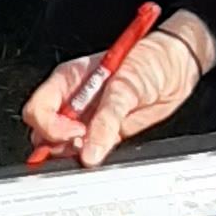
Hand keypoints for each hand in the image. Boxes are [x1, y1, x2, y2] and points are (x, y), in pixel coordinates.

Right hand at [21, 15, 208, 166]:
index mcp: (67, 80)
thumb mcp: (124, 86)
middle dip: (59, 143)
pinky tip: (105, 149)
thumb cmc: (149, 60)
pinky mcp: (103, 133)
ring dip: (75, 152)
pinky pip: (88, 151)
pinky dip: (93, 155)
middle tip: (85, 142)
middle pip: (43, 132)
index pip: (38, 110)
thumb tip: (90, 151)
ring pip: (62, 146)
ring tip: (98, 145)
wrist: (177, 67)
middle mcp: (72, 100)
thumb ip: (106, 120)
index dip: (51, 126)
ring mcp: (86, 118)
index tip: (77, 131)